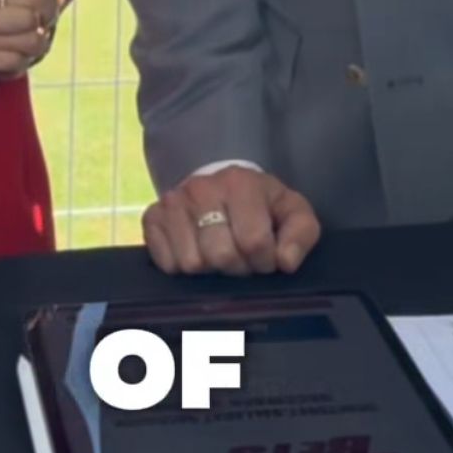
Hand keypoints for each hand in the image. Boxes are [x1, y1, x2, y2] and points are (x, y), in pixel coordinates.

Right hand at [142, 167, 320, 276]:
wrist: (221, 186)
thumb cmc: (261, 205)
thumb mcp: (292, 212)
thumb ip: (301, 234)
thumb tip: (285, 262)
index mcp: (240, 183)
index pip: (254, 242)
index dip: (265, 261)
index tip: (266, 256)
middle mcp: (201, 188)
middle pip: (221, 256)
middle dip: (237, 267)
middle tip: (241, 257)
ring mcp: (172, 202)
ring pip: (192, 264)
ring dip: (210, 269)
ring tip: (218, 252)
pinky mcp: (151, 217)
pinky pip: (165, 263)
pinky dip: (181, 266)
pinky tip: (195, 251)